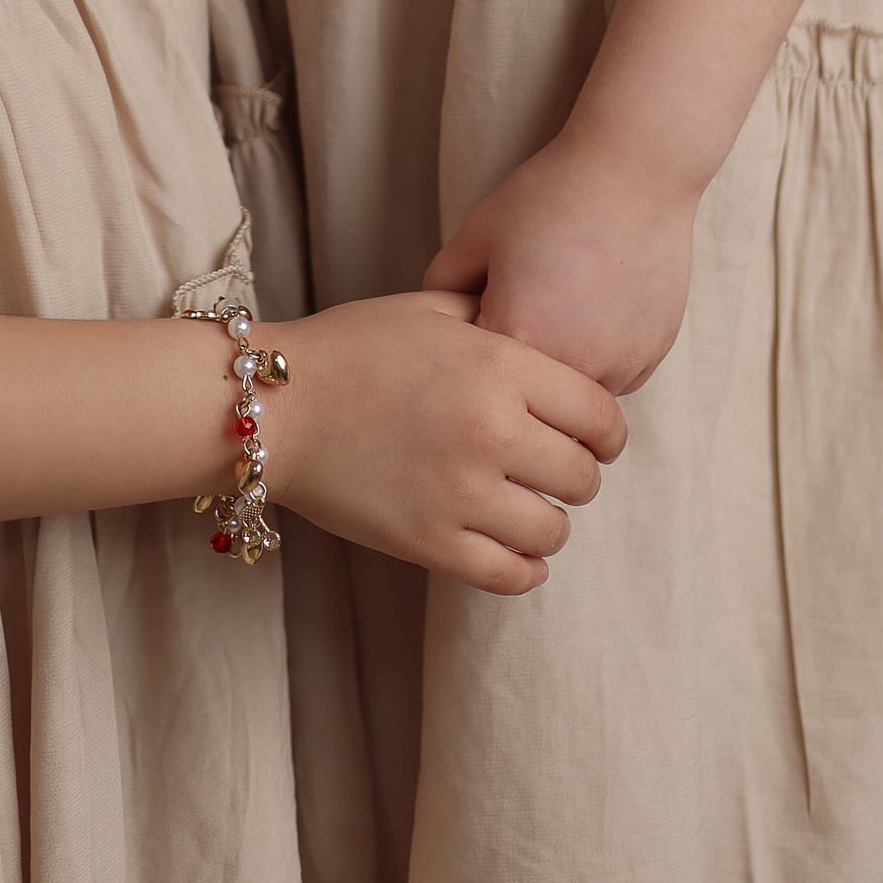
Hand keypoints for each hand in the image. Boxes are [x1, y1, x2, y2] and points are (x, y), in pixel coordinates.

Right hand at [260, 288, 625, 594]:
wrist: (277, 404)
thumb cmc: (352, 348)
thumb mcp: (430, 307)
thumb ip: (496, 317)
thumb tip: (550, 334)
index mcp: (499, 364)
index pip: (600, 415)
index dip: (605, 431)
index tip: (592, 437)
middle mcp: (491, 429)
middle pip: (584, 477)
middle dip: (575, 474)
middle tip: (549, 469)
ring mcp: (461, 492)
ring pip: (554, 531)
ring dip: (548, 522)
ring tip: (525, 507)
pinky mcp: (430, 542)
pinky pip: (511, 575)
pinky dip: (524, 568)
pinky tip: (513, 550)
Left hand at [424, 130, 698, 396]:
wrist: (635, 170)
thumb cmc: (550, 195)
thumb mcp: (476, 234)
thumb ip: (440, 286)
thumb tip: (434, 327)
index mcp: (518, 337)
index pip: (475, 370)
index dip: (472, 337)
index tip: (482, 303)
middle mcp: (571, 367)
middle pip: (524, 389)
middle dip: (515, 357)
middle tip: (527, 291)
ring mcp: (617, 367)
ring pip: (569, 391)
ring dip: (558, 361)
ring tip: (563, 293)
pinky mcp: (649, 359)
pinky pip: (609, 377)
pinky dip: (598, 354)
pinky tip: (596, 301)